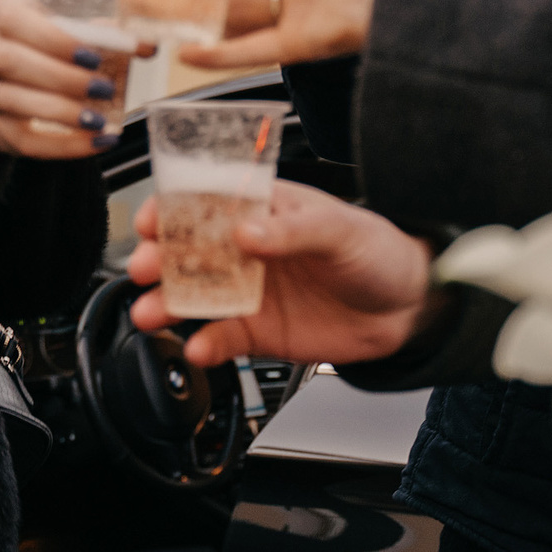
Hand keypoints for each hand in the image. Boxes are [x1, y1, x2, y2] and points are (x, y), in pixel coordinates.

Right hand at [0, 0, 136, 156]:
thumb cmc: (40, 48)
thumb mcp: (64, 31)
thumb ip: (102, 36)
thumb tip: (147, 45)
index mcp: (3, 14)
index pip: (16, 21)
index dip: (54, 40)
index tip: (92, 56)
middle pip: (10, 62)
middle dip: (61, 77)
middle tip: (103, 88)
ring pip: (12, 101)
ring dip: (60, 112)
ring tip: (98, 119)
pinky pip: (24, 140)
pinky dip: (63, 144)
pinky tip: (96, 141)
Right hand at [127, 180, 435, 365]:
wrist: (406, 307)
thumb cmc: (377, 251)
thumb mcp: (341, 230)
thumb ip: (293, 230)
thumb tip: (246, 232)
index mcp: (263, 211)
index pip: (207, 202)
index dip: (173, 208)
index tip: (151, 219)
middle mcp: (247, 250)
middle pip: (188, 251)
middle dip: (158, 258)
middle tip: (144, 268)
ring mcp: (249, 291)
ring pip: (195, 297)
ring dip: (167, 305)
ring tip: (150, 314)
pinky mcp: (258, 331)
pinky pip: (222, 339)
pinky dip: (205, 346)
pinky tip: (197, 349)